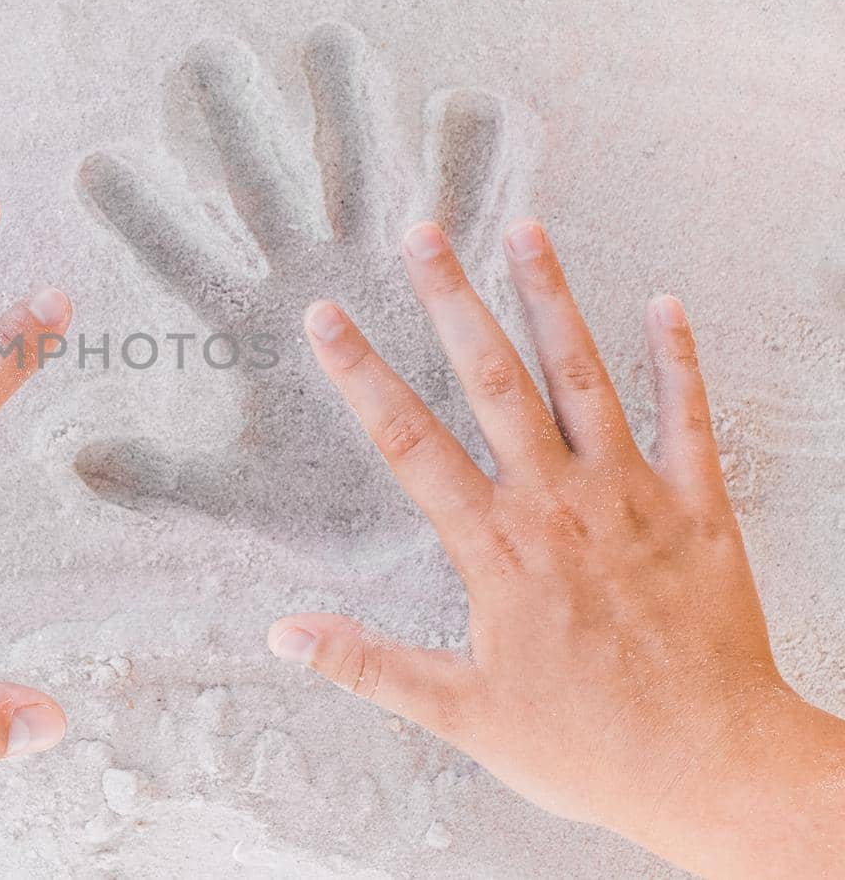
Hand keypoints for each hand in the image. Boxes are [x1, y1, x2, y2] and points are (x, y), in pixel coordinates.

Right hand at [269, 220, 844, 877]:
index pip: (409, 441)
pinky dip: (679, 359)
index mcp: (497, 547)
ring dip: (551, 300)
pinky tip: (664, 305)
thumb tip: (286, 635)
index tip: (327, 319)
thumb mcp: (464, 715)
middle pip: (493, 380)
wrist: (717, 770)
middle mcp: (559, 504)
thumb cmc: (592, 747)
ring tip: (525, 233)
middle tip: (423, 236)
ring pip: (583, 378)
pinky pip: (689, 417)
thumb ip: (372, 664)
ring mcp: (632, 498)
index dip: (361, 373)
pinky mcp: (697, 508)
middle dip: (451, 300)